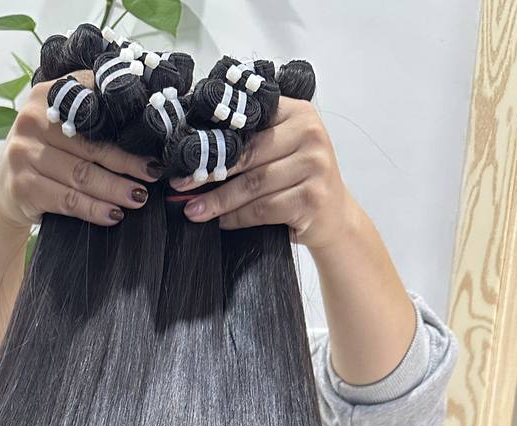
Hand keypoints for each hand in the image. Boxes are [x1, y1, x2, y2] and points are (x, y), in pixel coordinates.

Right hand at [0, 73, 160, 229]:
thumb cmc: (43, 158)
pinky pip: (68, 199)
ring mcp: (24, 153)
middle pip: (91, 143)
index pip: (92, 102)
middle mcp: (32, 119)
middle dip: (127, 161)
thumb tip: (141, 129)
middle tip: (153, 172)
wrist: (4, 193)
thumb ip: (88, 121)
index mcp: (47, 95)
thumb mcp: (58, 130)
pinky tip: (112, 215)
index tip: (152, 133)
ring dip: (115, 188)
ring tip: (139, 197)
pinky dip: (93, 209)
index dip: (123, 119)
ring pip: (82, 174)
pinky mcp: (23, 186)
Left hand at [171, 97, 352, 248]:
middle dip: (209, 172)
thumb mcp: (282, 151)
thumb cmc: (299, 181)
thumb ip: (252, 142)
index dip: (214, 137)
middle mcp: (310, 133)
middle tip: (181, 185)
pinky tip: (221, 222)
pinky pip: (263, 209)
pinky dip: (237, 217)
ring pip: (252, 185)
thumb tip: (196, 153)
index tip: (185, 153)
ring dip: (218, 201)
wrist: (334, 217)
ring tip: (193, 210)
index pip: (249, 119)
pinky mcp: (312, 198)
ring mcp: (314, 166)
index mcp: (298, 112)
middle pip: (247, 154)